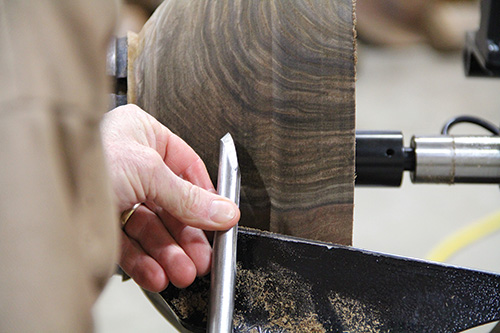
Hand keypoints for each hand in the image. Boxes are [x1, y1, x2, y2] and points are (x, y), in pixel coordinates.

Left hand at [101, 104, 239, 291]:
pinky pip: (130, 243)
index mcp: (143, 134)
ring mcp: (117, 193)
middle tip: (202, 257)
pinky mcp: (102, 221)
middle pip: (171, 204)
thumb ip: (189, 197)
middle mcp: (131, 163)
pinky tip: (157, 274)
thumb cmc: (84, 159)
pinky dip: (145, 262)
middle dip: (186, 236)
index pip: (187, 167)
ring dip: (170, 254)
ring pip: (152, 228)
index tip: (221, 220)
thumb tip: (224, 211)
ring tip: (184, 272)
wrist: (42, 190)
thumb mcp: (148, 172)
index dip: (206, 196)